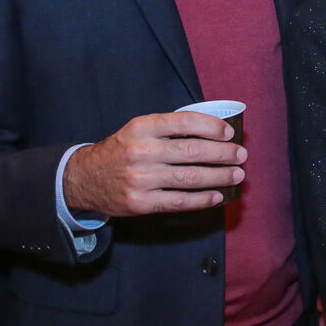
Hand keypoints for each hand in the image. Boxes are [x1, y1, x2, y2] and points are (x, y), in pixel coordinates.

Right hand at [63, 110, 243, 216]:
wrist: (85, 178)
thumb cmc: (121, 151)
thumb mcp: (138, 130)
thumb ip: (169, 130)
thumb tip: (213, 134)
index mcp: (142, 127)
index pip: (185, 122)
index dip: (212, 127)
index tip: (229, 133)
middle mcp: (141, 151)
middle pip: (193, 152)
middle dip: (223, 154)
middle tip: (241, 155)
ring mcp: (140, 179)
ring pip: (190, 178)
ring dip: (219, 177)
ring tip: (236, 175)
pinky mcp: (140, 203)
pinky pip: (179, 202)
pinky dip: (202, 199)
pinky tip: (218, 196)